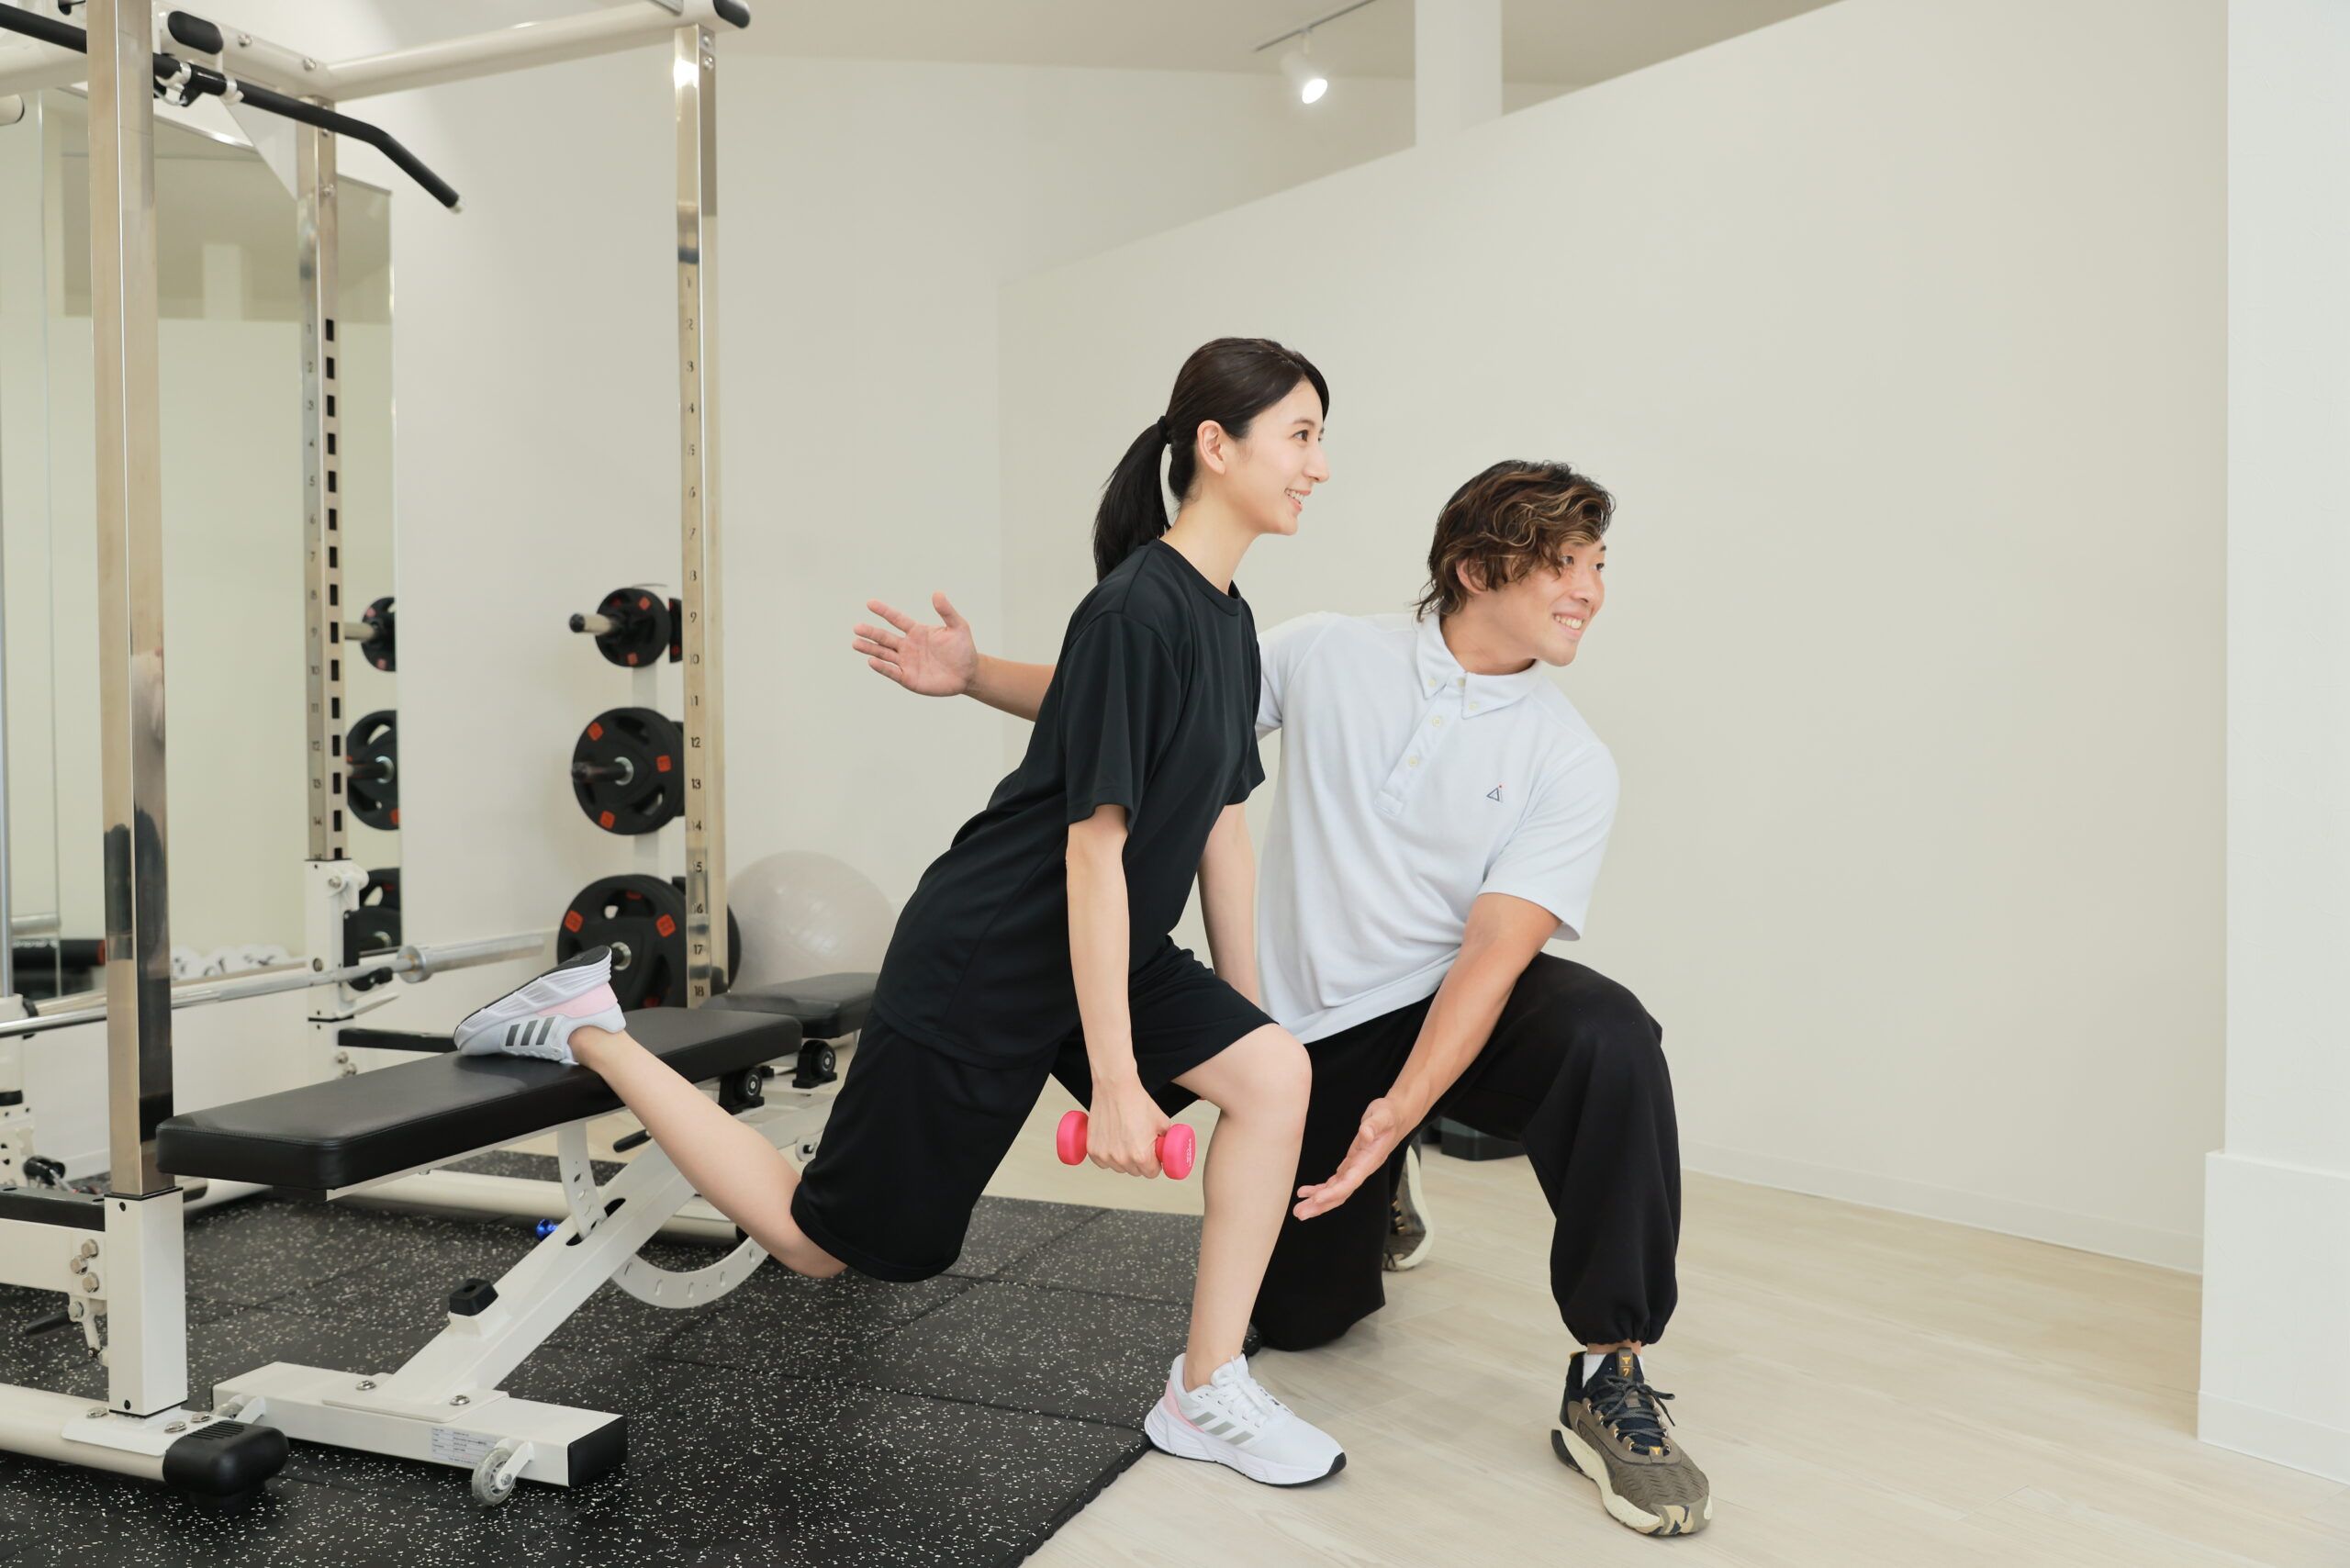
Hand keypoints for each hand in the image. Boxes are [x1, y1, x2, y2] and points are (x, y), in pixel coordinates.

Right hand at [853, 592, 976, 697]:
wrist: (968, 674)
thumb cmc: (963, 649)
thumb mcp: (958, 627)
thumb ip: (947, 611)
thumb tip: (937, 593)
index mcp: (917, 631)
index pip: (896, 619)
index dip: (884, 611)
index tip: (870, 603)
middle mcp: (908, 646)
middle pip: (885, 637)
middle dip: (871, 632)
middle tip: (856, 627)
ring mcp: (907, 662)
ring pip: (884, 654)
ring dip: (870, 649)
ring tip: (856, 643)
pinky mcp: (908, 678)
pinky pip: (892, 672)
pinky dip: (882, 667)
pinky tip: (871, 661)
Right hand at [1088, 1080, 1173, 1178]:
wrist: (1115, 1088)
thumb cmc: (1138, 1102)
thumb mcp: (1162, 1122)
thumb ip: (1167, 1140)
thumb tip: (1168, 1149)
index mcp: (1141, 1156)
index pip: (1151, 1173)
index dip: (1155, 1165)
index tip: (1153, 1157)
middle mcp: (1122, 1158)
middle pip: (1135, 1171)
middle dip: (1140, 1162)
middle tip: (1140, 1145)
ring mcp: (1105, 1155)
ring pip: (1119, 1168)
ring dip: (1123, 1160)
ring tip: (1125, 1141)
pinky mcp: (1093, 1149)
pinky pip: (1103, 1162)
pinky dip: (1107, 1157)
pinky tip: (1112, 1144)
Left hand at [1293, 1097, 1408, 1219]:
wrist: (1396, 1117)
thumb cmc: (1389, 1116)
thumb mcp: (1382, 1116)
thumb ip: (1374, 1125)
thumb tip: (1365, 1133)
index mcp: (1369, 1161)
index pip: (1351, 1182)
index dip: (1334, 1192)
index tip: (1317, 1199)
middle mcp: (1362, 1169)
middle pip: (1341, 1193)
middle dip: (1321, 1205)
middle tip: (1301, 1213)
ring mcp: (1356, 1169)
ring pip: (1336, 1191)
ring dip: (1318, 1201)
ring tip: (1300, 1209)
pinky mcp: (1351, 1164)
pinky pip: (1335, 1182)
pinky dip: (1320, 1189)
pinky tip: (1306, 1193)